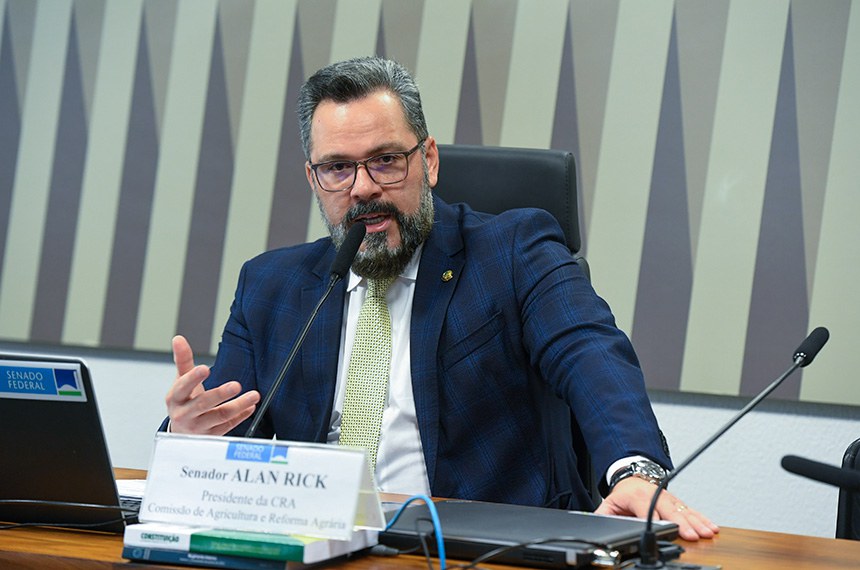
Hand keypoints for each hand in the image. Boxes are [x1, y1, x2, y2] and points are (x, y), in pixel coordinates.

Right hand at [165, 335, 260, 434]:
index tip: (205, 368)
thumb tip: (178, 339)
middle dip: (220, 394)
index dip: (193, 378)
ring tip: (253, 395)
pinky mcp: (211, 436)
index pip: (183, 387)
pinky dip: (241, 417)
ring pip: (219, 417)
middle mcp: (185, 414)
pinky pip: (228, 427)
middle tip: (236, 385)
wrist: (181, 432)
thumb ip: (183, 361)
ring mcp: (198, 427)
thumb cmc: (183, 402)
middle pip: (203, 404)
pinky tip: (251, 407)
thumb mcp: (180, 382)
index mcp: (175, 398)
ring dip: (238, 406)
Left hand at [595, 477, 718, 540]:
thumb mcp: (609, 504)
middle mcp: (655, 494)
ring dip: (696, 522)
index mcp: (636, 495)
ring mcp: (667, 498)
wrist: (632, 476)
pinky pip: (690, 510)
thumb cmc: (623, 494)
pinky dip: (702, 518)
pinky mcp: (676, 502)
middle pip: (669, 509)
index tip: (662, 526)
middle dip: (681, 522)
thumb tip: (598, 525)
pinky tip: (710, 526)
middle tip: (690, 534)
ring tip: (706, 532)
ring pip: (683, 510)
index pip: (645, 506)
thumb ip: (604, 515)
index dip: (653, 516)